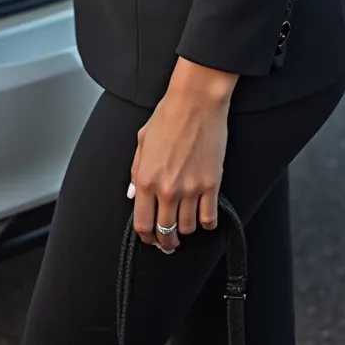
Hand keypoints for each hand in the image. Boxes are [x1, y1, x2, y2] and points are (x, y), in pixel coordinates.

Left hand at [128, 59, 237, 253]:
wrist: (196, 101)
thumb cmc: (168, 115)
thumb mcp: (142, 141)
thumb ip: (136, 171)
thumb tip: (133, 195)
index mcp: (147, 179)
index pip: (143, 224)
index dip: (146, 238)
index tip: (151, 240)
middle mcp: (167, 189)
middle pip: (165, 232)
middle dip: (166, 242)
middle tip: (168, 242)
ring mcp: (191, 189)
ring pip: (187, 228)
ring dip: (185, 230)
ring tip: (185, 224)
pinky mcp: (211, 184)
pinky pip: (209, 218)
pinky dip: (206, 223)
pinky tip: (204, 217)